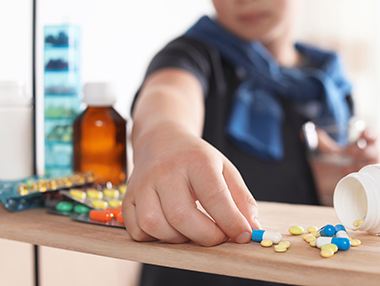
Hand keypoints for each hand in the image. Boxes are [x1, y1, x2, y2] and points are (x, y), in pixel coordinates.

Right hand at [122, 125, 260, 245]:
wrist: (161, 141)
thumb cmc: (196, 159)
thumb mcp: (225, 169)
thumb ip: (241, 199)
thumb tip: (251, 228)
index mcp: (196, 160)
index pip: (214, 196)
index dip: (231, 222)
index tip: (243, 235)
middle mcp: (166, 170)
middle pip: (181, 215)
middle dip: (205, 236)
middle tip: (218, 237)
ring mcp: (143, 184)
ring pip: (155, 225)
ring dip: (179, 238)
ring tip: (193, 230)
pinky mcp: (128, 197)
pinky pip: (138, 230)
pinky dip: (155, 237)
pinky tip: (170, 227)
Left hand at [309, 126, 379, 204]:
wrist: (330, 182)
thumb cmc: (334, 162)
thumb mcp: (326, 151)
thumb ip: (319, 142)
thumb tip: (303, 133)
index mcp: (361, 143)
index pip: (371, 135)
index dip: (371, 133)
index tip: (364, 134)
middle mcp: (368, 155)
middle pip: (374, 150)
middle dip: (364, 150)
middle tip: (351, 152)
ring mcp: (368, 168)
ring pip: (372, 165)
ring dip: (360, 165)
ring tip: (345, 168)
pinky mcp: (365, 181)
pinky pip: (367, 179)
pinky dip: (357, 177)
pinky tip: (347, 176)